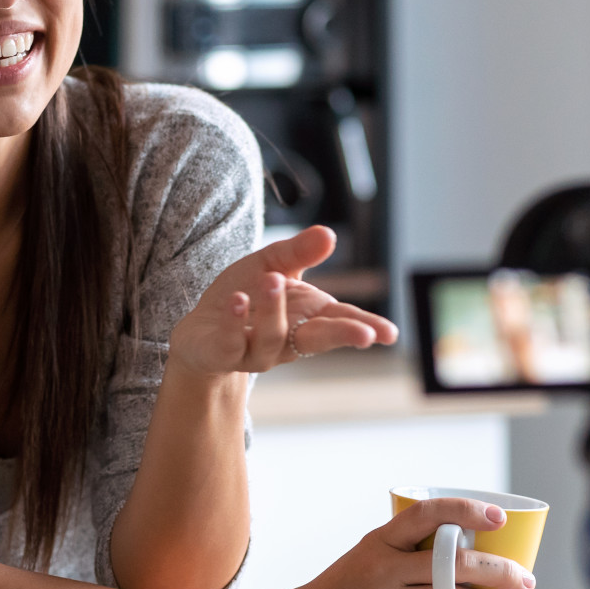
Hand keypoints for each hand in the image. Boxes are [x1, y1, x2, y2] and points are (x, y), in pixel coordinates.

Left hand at [170, 225, 398, 378]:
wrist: (200, 331)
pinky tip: (237, 301)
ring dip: (275, 308)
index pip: (340, 320)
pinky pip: (232, 341)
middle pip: (318, 340)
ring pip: (273, 337)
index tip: (389, 334)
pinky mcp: (224, 355)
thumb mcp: (271, 266)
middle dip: (341, 335)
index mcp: (306, 317)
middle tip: (365, 335)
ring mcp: (256, 351)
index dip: (364, 326)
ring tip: (272, 279)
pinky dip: (236, 321)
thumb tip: (329, 233)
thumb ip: (298, 253)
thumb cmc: (245, 298)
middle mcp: (287, 339)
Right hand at [247, 496, 537, 588]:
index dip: (466, 510)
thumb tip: (464, 554)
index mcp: (378, 544)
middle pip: (453, 564)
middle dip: (499, 571)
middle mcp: (381, 570)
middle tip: (524, 580)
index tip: (499, 517)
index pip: (427, 514)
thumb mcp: (364, 557)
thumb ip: (404, 554)